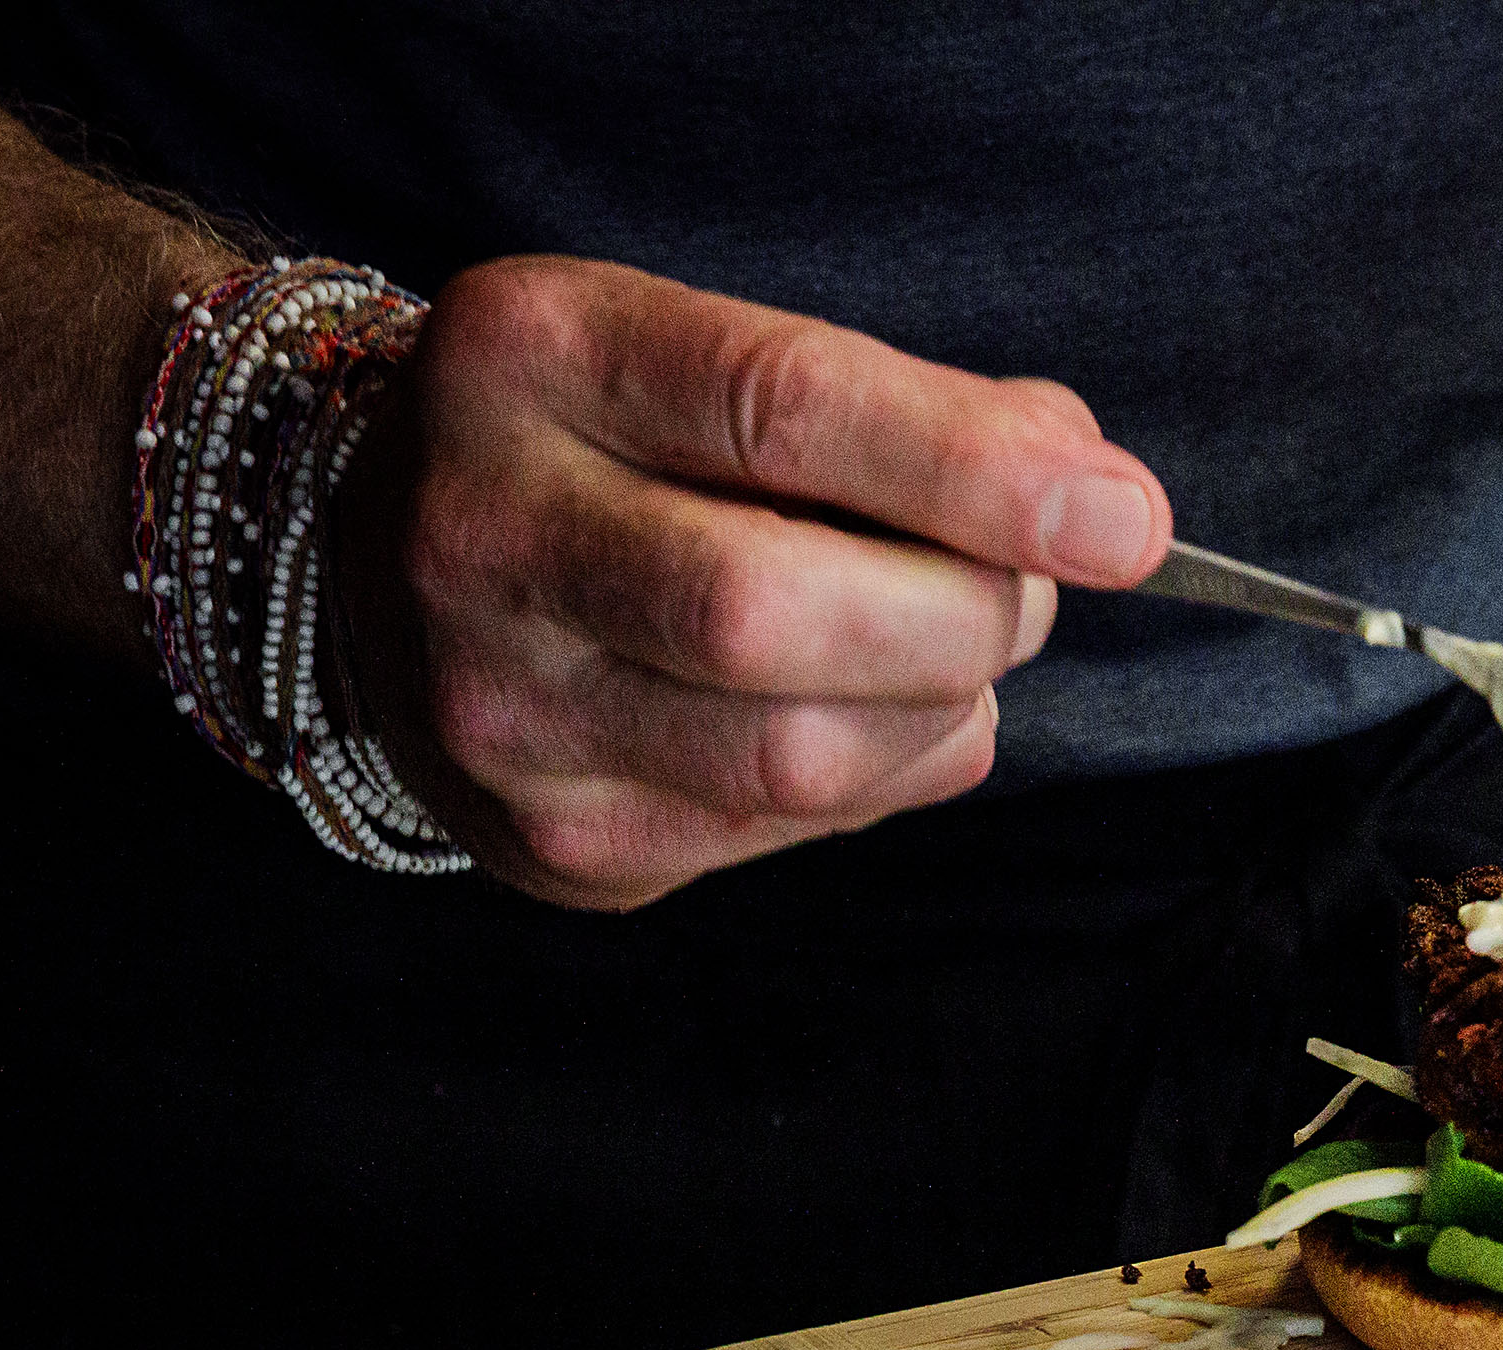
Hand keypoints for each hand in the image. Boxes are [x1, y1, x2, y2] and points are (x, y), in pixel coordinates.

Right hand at [334, 257, 1169, 906]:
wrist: (379, 563)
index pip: (782, 408)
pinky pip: (792, 831)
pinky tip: (862, 715)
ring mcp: (505, 709)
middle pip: (781, 610)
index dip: (975, 473)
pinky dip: (885, 774)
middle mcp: (487, 532)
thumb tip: (1095, 499)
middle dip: (966, 612)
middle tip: (1023, 592)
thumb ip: (898, 409)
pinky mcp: (558, 840)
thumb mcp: (708, 357)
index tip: (1124, 519)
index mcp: (535, 356)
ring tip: (948, 650)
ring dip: (942, 707)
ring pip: (803, 753)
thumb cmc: (604, 445)